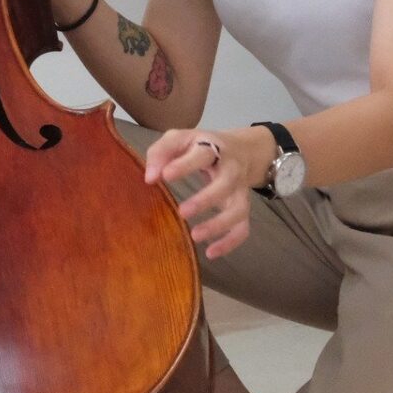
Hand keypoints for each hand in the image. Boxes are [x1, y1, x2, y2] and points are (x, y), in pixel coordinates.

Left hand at [144, 125, 275, 259]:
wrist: (241, 150)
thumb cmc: (199, 146)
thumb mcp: (179, 139)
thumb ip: (161, 153)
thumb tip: (150, 178)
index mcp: (213, 148)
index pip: (202, 154)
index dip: (184, 165)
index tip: (165, 176)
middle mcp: (231, 169)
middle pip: (226, 184)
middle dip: (206, 200)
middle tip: (182, 212)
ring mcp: (240, 191)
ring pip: (238, 210)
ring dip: (219, 225)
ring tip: (195, 236)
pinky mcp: (243, 208)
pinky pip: (243, 228)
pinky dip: (230, 243)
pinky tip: (211, 253)